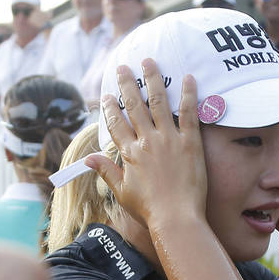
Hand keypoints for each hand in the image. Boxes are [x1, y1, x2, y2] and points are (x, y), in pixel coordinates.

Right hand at [89, 60, 208, 228]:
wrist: (176, 218)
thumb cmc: (149, 209)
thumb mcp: (122, 192)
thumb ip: (106, 172)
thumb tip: (87, 160)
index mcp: (129, 153)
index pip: (116, 123)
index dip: (109, 107)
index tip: (105, 95)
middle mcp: (147, 141)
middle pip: (134, 106)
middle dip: (127, 84)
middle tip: (123, 67)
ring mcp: (169, 140)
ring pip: (159, 102)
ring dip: (153, 79)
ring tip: (149, 61)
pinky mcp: (190, 143)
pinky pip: (189, 114)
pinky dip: (189, 94)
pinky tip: (189, 78)